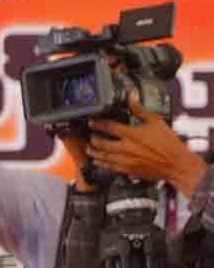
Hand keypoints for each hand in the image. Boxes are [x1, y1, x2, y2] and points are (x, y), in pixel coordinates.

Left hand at [87, 93, 206, 193]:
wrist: (177, 164)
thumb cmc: (169, 144)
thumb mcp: (156, 121)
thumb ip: (140, 109)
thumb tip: (131, 96)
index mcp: (133, 134)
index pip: (109, 126)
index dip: (97, 123)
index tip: (92, 122)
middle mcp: (127, 147)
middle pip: (101, 143)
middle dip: (93, 139)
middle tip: (90, 136)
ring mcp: (127, 160)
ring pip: (103, 156)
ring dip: (94, 152)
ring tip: (89, 148)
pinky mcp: (129, 170)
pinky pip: (110, 167)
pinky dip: (101, 164)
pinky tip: (98, 161)